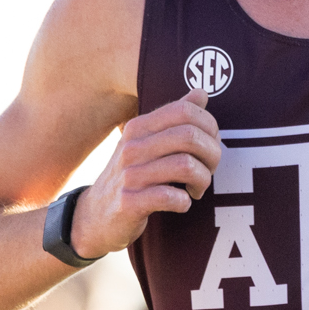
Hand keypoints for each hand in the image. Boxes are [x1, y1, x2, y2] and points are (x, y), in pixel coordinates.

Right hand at [71, 88, 222, 257]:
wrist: (95, 216)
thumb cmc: (132, 176)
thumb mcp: (147, 143)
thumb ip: (174, 119)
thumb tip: (201, 93)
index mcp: (139, 128)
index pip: (185, 111)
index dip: (210, 127)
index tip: (211, 145)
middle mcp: (132, 147)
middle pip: (190, 136)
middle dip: (212, 155)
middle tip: (209, 170)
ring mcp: (128, 175)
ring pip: (186, 166)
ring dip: (202, 180)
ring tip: (196, 189)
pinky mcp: (129, 202)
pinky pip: (170, 197)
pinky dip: (185, 201)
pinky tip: (182, 203)